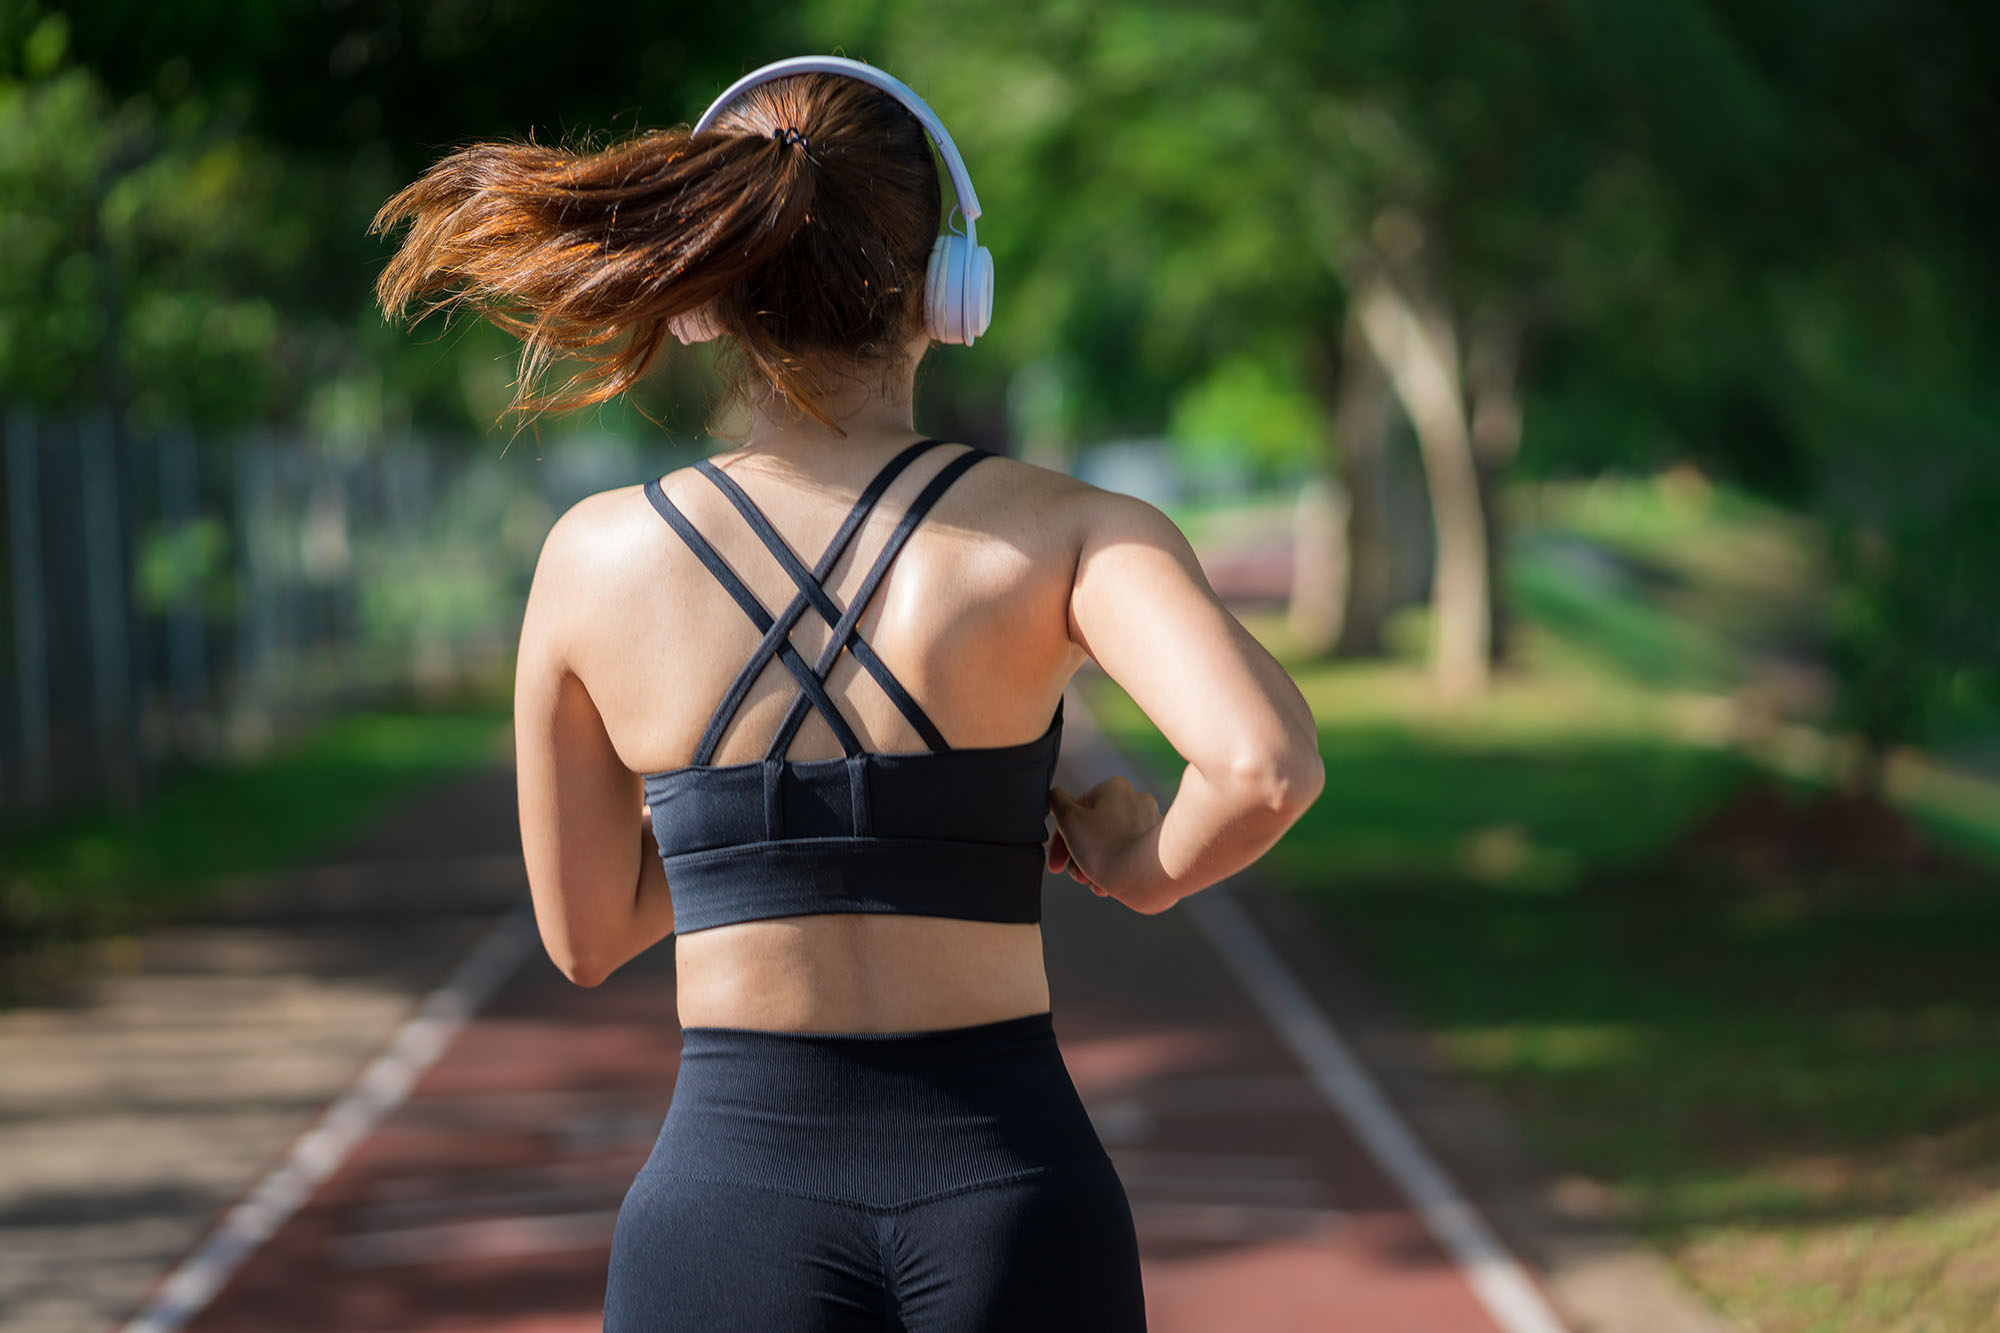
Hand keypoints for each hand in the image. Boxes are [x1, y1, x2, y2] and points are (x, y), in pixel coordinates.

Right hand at [1047, 776, 1168, 912]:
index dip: (1060, 841)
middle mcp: (1136, 800)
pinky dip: (1116, 868)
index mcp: (1114, 787)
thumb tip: (1056, 796)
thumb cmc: (1108, 849)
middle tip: (1077, 874)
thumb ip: (1057, 803)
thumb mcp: (1069, 821)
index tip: (1057, 862)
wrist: (1148, 877)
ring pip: (1110, 844)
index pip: (1075, 812)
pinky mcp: (1159, 845)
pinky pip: (1128, 854)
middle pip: (1093, 830)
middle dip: (1080, 856)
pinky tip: (1109, 885)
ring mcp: (1150, 823)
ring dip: (1095, 866)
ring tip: (1093, 882)